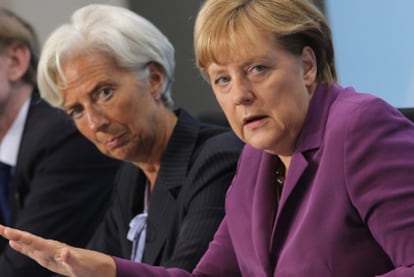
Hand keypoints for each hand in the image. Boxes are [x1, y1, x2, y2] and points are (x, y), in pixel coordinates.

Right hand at [0, 224, 115, 276]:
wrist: (99, 268)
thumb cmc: (90, 268)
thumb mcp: (80, 266)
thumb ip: (71, 259)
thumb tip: (63, 251)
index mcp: (55, 250)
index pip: (34, 242)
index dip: (19, 236)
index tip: (6, 231)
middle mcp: (51, 249)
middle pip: (29, 240)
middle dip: (13, 234)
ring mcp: (50, 253)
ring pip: (29, 244)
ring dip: (16, 238)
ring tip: (3, 231)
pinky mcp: (50, 258)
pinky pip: (33, 251)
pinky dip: (22, 247)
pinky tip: (15, 244)